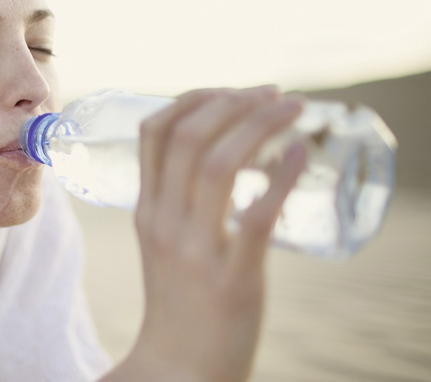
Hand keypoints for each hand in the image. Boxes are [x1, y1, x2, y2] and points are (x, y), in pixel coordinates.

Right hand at [103, 86, 306, 381]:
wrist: (178, 366)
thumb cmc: (178, 300)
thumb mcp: (161, 241)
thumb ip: (178, 198)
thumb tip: (220, 149)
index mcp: (145, 209)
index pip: (153, 132)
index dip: (193, 98)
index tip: (230, 91)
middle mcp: (163, 221)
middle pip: (188, 136)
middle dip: (233, 101)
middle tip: (271, 93)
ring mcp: (194, 248)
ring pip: (219, 163)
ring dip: (259, 124)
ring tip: (291, 109)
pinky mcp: (232, 275)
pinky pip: (257, 212)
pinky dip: (283, 174)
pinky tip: (300, 154)